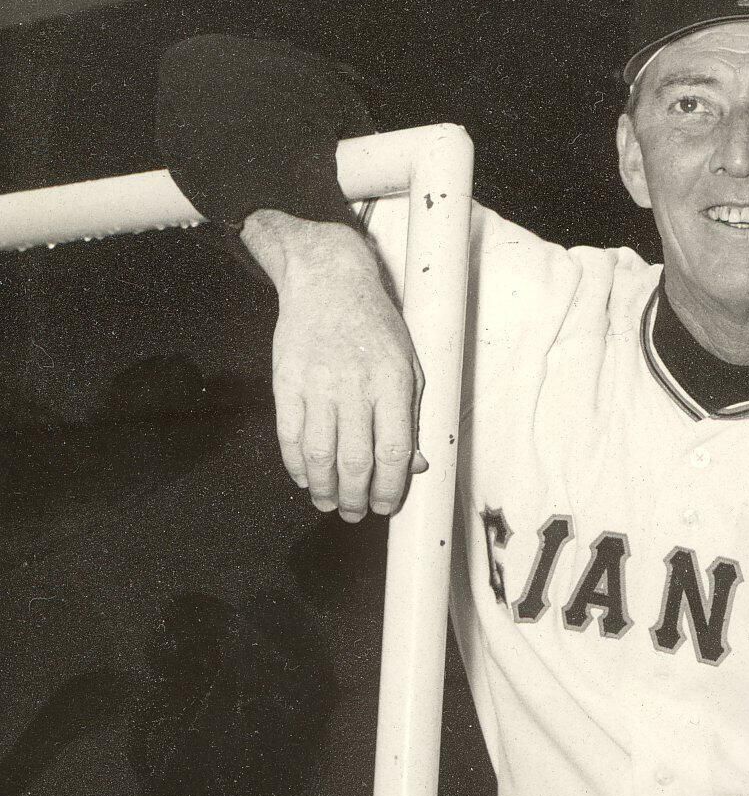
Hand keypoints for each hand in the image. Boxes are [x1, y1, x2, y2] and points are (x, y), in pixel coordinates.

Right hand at [243, 210, 425, 519]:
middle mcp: (354, 385)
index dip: (391, 488)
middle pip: (354, 460)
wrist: (328, 282)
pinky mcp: (287, 381)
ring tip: (329, 504)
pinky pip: (290, 434)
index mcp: (392, 382)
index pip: (393, 451)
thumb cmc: (376, 326)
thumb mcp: (409, 366)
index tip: (388, 506)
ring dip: (324, 489)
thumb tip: (415, 466)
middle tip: (356, 513)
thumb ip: (412, 417)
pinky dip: (296, 464)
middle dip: (356, 497)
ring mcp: (317, 384)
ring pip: (319, 454)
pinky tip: (305, 478)